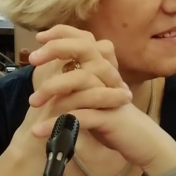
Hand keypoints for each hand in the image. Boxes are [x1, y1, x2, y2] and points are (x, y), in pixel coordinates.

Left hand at [23, 25, 175, 171]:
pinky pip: (80, 116)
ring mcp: (110, 95)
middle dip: (57, 49)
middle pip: (85, 49)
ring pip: (81, 80)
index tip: (40, 37)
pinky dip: (57, 123)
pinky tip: (39, 131)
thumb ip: (79, 82)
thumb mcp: (95, 95)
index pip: (85, 40)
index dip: (63, 33)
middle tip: (33, 59)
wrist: (143, 142)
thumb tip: (52, 71)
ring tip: (33, 102)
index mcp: (104, 69)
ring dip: (52, 89)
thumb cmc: (114, 118)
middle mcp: (109, 76)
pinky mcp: (110, 117)